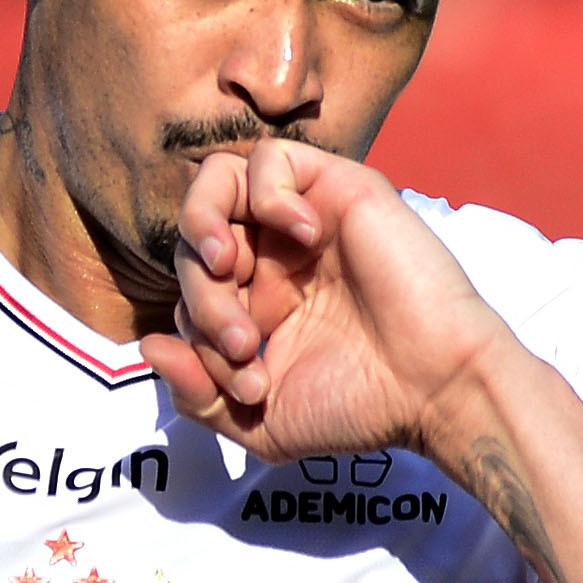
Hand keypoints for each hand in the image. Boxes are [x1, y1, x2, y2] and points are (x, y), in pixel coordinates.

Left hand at [139, 140, 519, 463]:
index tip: (247, 384)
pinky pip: (270, 158)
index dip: (196, 339)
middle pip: (194, 243)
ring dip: (204, 224)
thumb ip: (196, 394)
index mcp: (257, 306)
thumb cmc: (362, 407)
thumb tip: (148, 345)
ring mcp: (301, 222)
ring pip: (217, 184)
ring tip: (228, 266)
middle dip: (201, 297)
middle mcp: (274, 259)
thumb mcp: (259, 424)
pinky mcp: (336, 188)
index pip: (188, 294)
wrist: (433, 389)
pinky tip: (300, 234)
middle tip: (241, 342)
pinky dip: (266, 192)